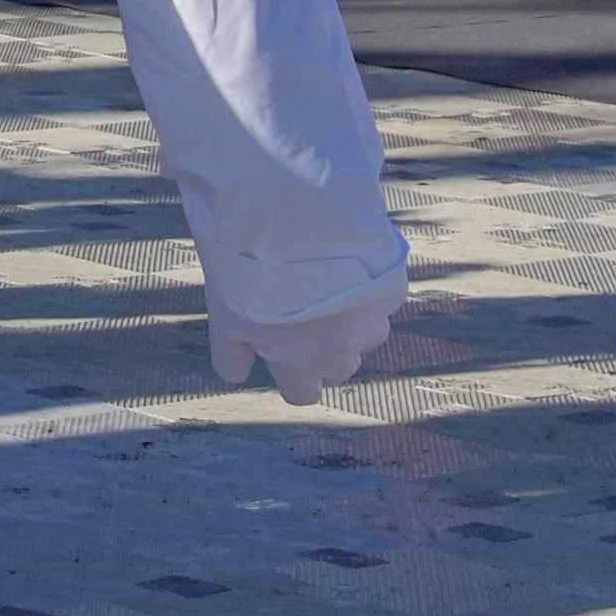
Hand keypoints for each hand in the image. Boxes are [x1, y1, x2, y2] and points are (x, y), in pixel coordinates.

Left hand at [208, 279, 393, 402]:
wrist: (291, 222)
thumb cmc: (251, 275)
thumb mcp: (224, 319)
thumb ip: (231, 356)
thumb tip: (238, 375)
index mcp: (300, 366)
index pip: (303, 394)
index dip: (294, 377)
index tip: (286, 355)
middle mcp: (341, 353)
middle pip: (338, 368)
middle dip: (325, 350)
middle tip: (304, 313)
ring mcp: (371, 323)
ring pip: (365, 335)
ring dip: (350, 320)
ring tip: (328, 284)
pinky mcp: (390, 291)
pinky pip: (382, 300)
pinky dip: (368, 288)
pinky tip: (348, 263)